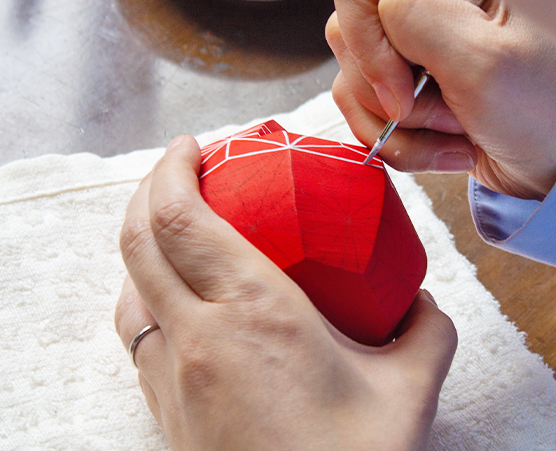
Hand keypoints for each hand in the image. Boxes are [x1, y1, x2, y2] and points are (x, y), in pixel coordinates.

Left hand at [114, 136, 456, 450]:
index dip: (173, 168)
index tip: (191, 143)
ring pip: (128, 286)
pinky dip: (145, 291)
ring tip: (176, 224)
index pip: (183, 218)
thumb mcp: (410, 390)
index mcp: (253, 314)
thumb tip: (421, 299)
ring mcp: (170, 378)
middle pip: (138, 240)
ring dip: (141, 241)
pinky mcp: (163, 412)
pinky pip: (137, 331)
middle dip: (149, 188)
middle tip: (182, 166)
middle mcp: (195, 338)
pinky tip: (179, 298)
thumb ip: (427, 330)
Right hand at [327, 0, 555, 199]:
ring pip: (352, 84)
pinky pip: (369, 118)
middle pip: (346, 36)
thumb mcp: (486, 58)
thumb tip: (377, 16)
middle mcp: (425, 0)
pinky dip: (405, 146)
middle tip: (448, 113)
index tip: (402, 90)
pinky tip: (454, 150)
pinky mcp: (410, 92)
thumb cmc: (547, 108)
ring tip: (458, 135)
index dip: (366, 39)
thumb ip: (417, 18)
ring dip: (400, 127)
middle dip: (388, 92)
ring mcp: (414, 50)